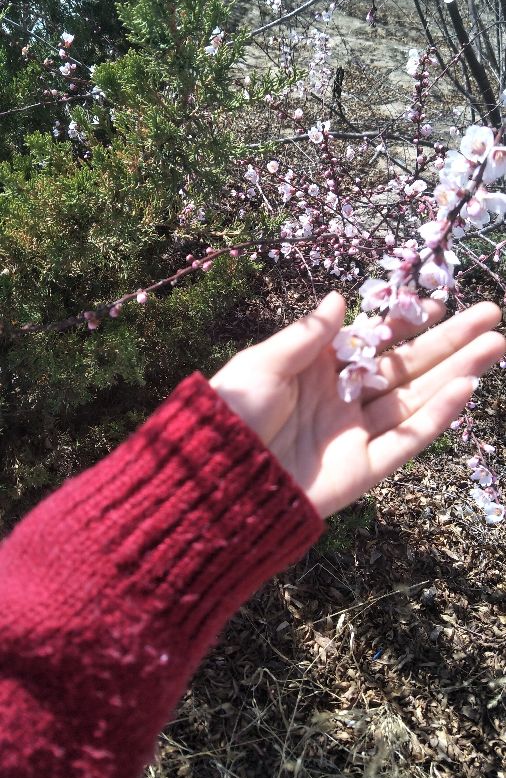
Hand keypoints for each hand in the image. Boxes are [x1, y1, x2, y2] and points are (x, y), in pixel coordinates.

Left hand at [210, 293, 503, 518]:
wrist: (217, 480)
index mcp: (318, 371)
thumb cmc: (232, 414)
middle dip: (448, 342)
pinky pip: (408, 441)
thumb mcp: (264, 363)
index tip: (438, 302)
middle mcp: (343, 399)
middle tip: (491, 315)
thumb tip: (339, 298)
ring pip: (416, 399)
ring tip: (496, 345)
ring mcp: (356, 435)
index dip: (406, 322)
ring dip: (456, 372)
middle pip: (406, 366)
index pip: (373, 341)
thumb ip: (307, 335)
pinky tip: (466, 388)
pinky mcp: (363, 470)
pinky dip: (438, 416)